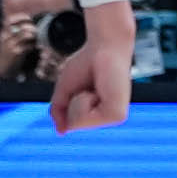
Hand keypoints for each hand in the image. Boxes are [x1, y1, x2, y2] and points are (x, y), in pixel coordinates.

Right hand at [53, 0, 135, 131]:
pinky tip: (99, 90)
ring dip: (79, 100)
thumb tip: (61, 131)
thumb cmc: (87, 64)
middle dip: (72, 101)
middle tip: (89, 85)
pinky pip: (83, 119)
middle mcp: (109, 117)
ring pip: (76, 123)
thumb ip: (59, 110)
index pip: (70, 122)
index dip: (68, 101)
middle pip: (71, 124)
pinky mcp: (118, 116)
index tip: (83, 85)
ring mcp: (115, 118)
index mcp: (100, 112)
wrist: (105, 45)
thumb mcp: (65, 89)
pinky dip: (84, 101)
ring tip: (95, 87)